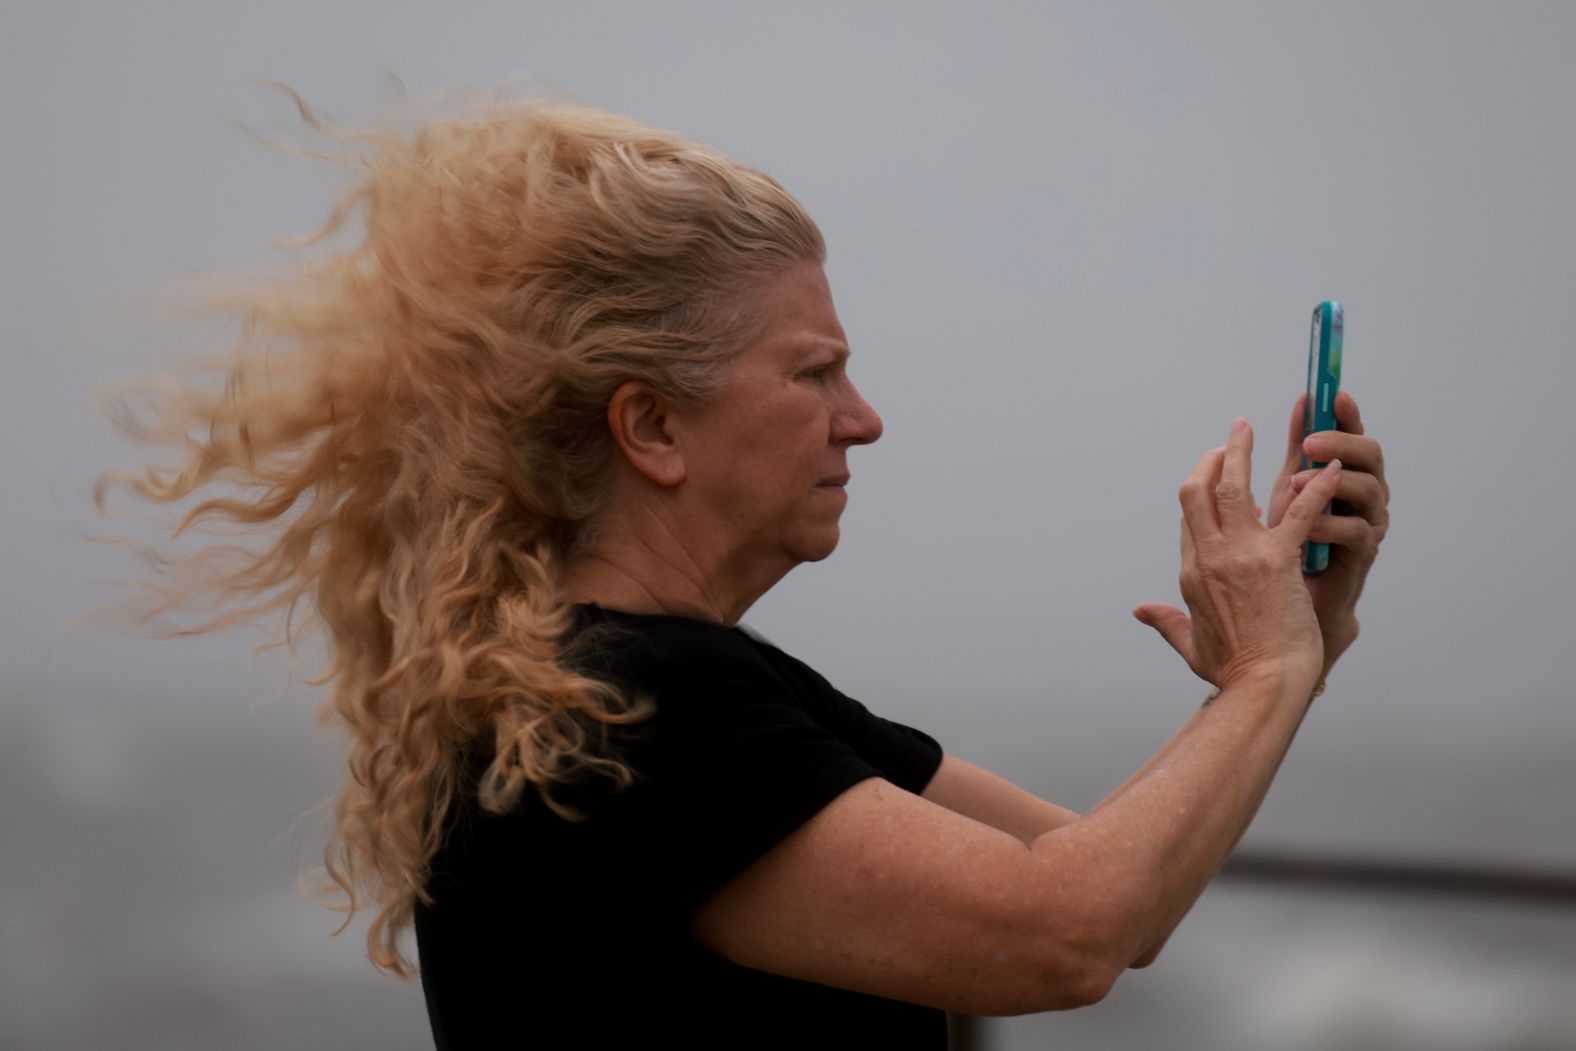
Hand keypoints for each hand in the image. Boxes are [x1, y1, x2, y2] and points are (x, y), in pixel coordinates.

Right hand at [1133, 417, 1341, 692]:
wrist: (1263, 686)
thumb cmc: (1233, 672)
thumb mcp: (1190, 646)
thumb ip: (1166, 623)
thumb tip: (1141, 611)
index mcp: (1191, 575)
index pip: (1189, 521)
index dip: (1200, 494)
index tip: (1214, 477)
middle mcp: (1210, 558)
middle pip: (1197, 492)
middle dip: (1211, 460)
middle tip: (1228, 439)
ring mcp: (1241, 556)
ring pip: (1233, 488)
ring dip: (1242, 453)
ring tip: (1249, 429)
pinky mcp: (1279, 561)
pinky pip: (1297, 512)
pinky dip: (1315, 487)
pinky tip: (1331, 469)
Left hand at [1264, 391, 1389, 678]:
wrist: (1293, 620)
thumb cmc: (1282, 554)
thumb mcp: (1279, 496)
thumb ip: (1284, 457)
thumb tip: (1293, 408)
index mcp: (1341, 475)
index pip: (1351, 433)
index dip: (1346, 412)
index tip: (1330, 394)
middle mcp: (1362, 494)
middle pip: (1369, 451)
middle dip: (1339, 439)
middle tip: (1308, 442)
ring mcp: (1367, 523)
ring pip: (1369, 486)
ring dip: (1328, 482)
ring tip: (1295, 483)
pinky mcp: (1362, 556)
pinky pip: (1356, 532)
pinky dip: (1328, 526)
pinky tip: (1304, 530)